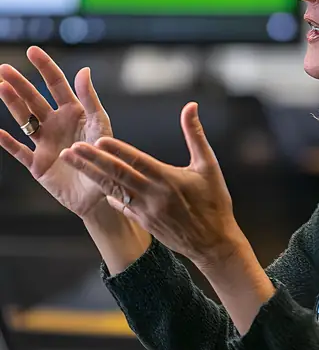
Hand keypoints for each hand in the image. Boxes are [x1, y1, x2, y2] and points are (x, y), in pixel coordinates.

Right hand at [0, 46, 112, 218]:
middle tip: (4, 69)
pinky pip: (19, 151)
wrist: (100, 194)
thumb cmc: (105, 159)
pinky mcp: (37, 164)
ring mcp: (45, 143)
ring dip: (13, 104)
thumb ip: (91, 100)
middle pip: (34, 99)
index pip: (57, 85)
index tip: (33, 51)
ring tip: (1, 86)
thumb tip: (83, 70)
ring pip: (24, 119)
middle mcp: (56, 124)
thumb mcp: (101, 127)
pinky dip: (7, 142)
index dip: (45, 67)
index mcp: (73, 113)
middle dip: (20, 84)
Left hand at [60, 101, 241, 266]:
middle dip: (92, 160)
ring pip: (113, 190)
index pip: (138, 161)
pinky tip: (96, 185)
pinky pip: (122, 207)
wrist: (214, 243)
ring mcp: (146, 212)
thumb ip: (195, 134)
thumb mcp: (209, 166)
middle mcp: (153, 196)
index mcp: (169, 179)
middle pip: (118, 175)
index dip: (117, 150)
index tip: (98, 139)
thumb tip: (190, 105)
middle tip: (72, 148)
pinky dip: (109, 195)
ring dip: (92, 175)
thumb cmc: (215, 202)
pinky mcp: (144, 223)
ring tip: (73, 162)